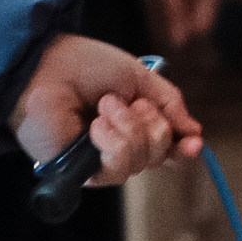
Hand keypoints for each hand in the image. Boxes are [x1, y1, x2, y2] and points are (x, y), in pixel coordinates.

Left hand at [11, 34, 201, 187]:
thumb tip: (194, 133)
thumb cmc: (84, 66)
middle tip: (122, 100)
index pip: (167, 150)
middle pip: (160, 154)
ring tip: (104, 106)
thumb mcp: (138, 77)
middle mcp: (117, 149)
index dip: (184, 149)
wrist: (47, 66)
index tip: (194, 141)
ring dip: (129, 126)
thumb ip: (169, 103)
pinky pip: (119, 167)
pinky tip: (95, 126)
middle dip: (151, 122)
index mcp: (132, 125)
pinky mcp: (82, 174)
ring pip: (142, 160)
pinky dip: (114, 140)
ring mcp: (99, 164)